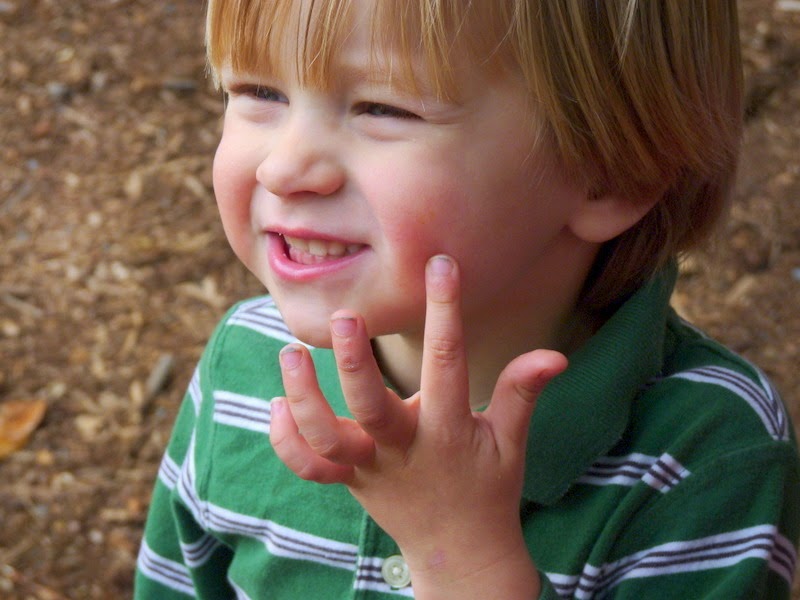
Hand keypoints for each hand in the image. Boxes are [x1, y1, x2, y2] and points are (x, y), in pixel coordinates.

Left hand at [269, 255, 566, 597]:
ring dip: (304, 398)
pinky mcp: (348, 482)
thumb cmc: (489, 489)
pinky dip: (286, 439)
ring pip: (328, 439)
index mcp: (448, 432)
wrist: (458, 554)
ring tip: (290, 352)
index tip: (439, 265)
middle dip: (355, 363)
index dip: (445, 311)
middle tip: (344, 316)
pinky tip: (276, 402)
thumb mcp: (511, 442)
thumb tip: (555, 355)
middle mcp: (403, 449)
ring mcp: (370, 468)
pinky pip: (308, 467)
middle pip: (371, 407)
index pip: (447, 363)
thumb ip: (522, 393)